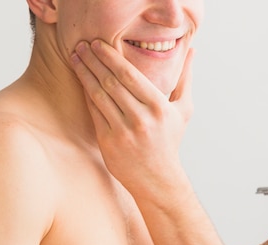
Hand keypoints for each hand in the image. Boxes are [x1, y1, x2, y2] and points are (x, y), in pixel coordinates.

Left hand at [70, 39, 193, 196]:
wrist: (157, 179)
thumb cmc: (170, 141)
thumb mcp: (183, 109)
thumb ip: (185, 79)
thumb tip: (191, 51)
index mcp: (158, 107)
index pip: (129, 75)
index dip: (111, 57)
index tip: (98, 43)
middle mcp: (140, 119)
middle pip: (111, 82)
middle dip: (93, 60)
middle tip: (82, 45)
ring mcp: (122, 131)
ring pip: (98, 95)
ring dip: (85, 74)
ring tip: (76, 58)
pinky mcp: (108, 142)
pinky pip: (94, 112)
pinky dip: (86, 94)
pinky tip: (81, 81)